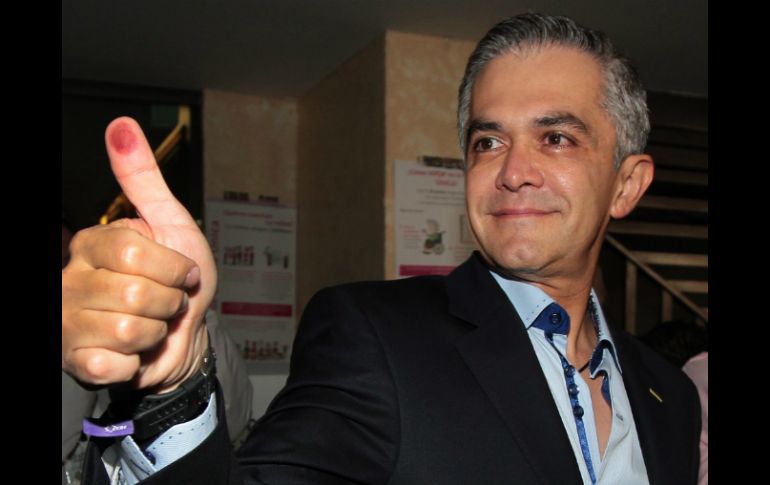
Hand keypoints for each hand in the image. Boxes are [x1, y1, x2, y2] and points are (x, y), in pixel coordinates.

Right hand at [62, 117, 216, 393]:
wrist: (188, 335)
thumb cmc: (181, 280)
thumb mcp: (171, 222)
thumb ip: (143, 178)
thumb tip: (121, 124)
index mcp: (92, 242)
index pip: (134, 252)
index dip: (173, 267)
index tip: (180, 271)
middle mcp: (71, 279)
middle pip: (135, 293)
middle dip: (170, 302)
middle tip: (166, 302)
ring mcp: (68, 322)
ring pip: (127, 329)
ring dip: (156, 331)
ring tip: (152, 325)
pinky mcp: (76, 361)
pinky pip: (110, 362)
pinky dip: (136, 360)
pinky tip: (132, 352)